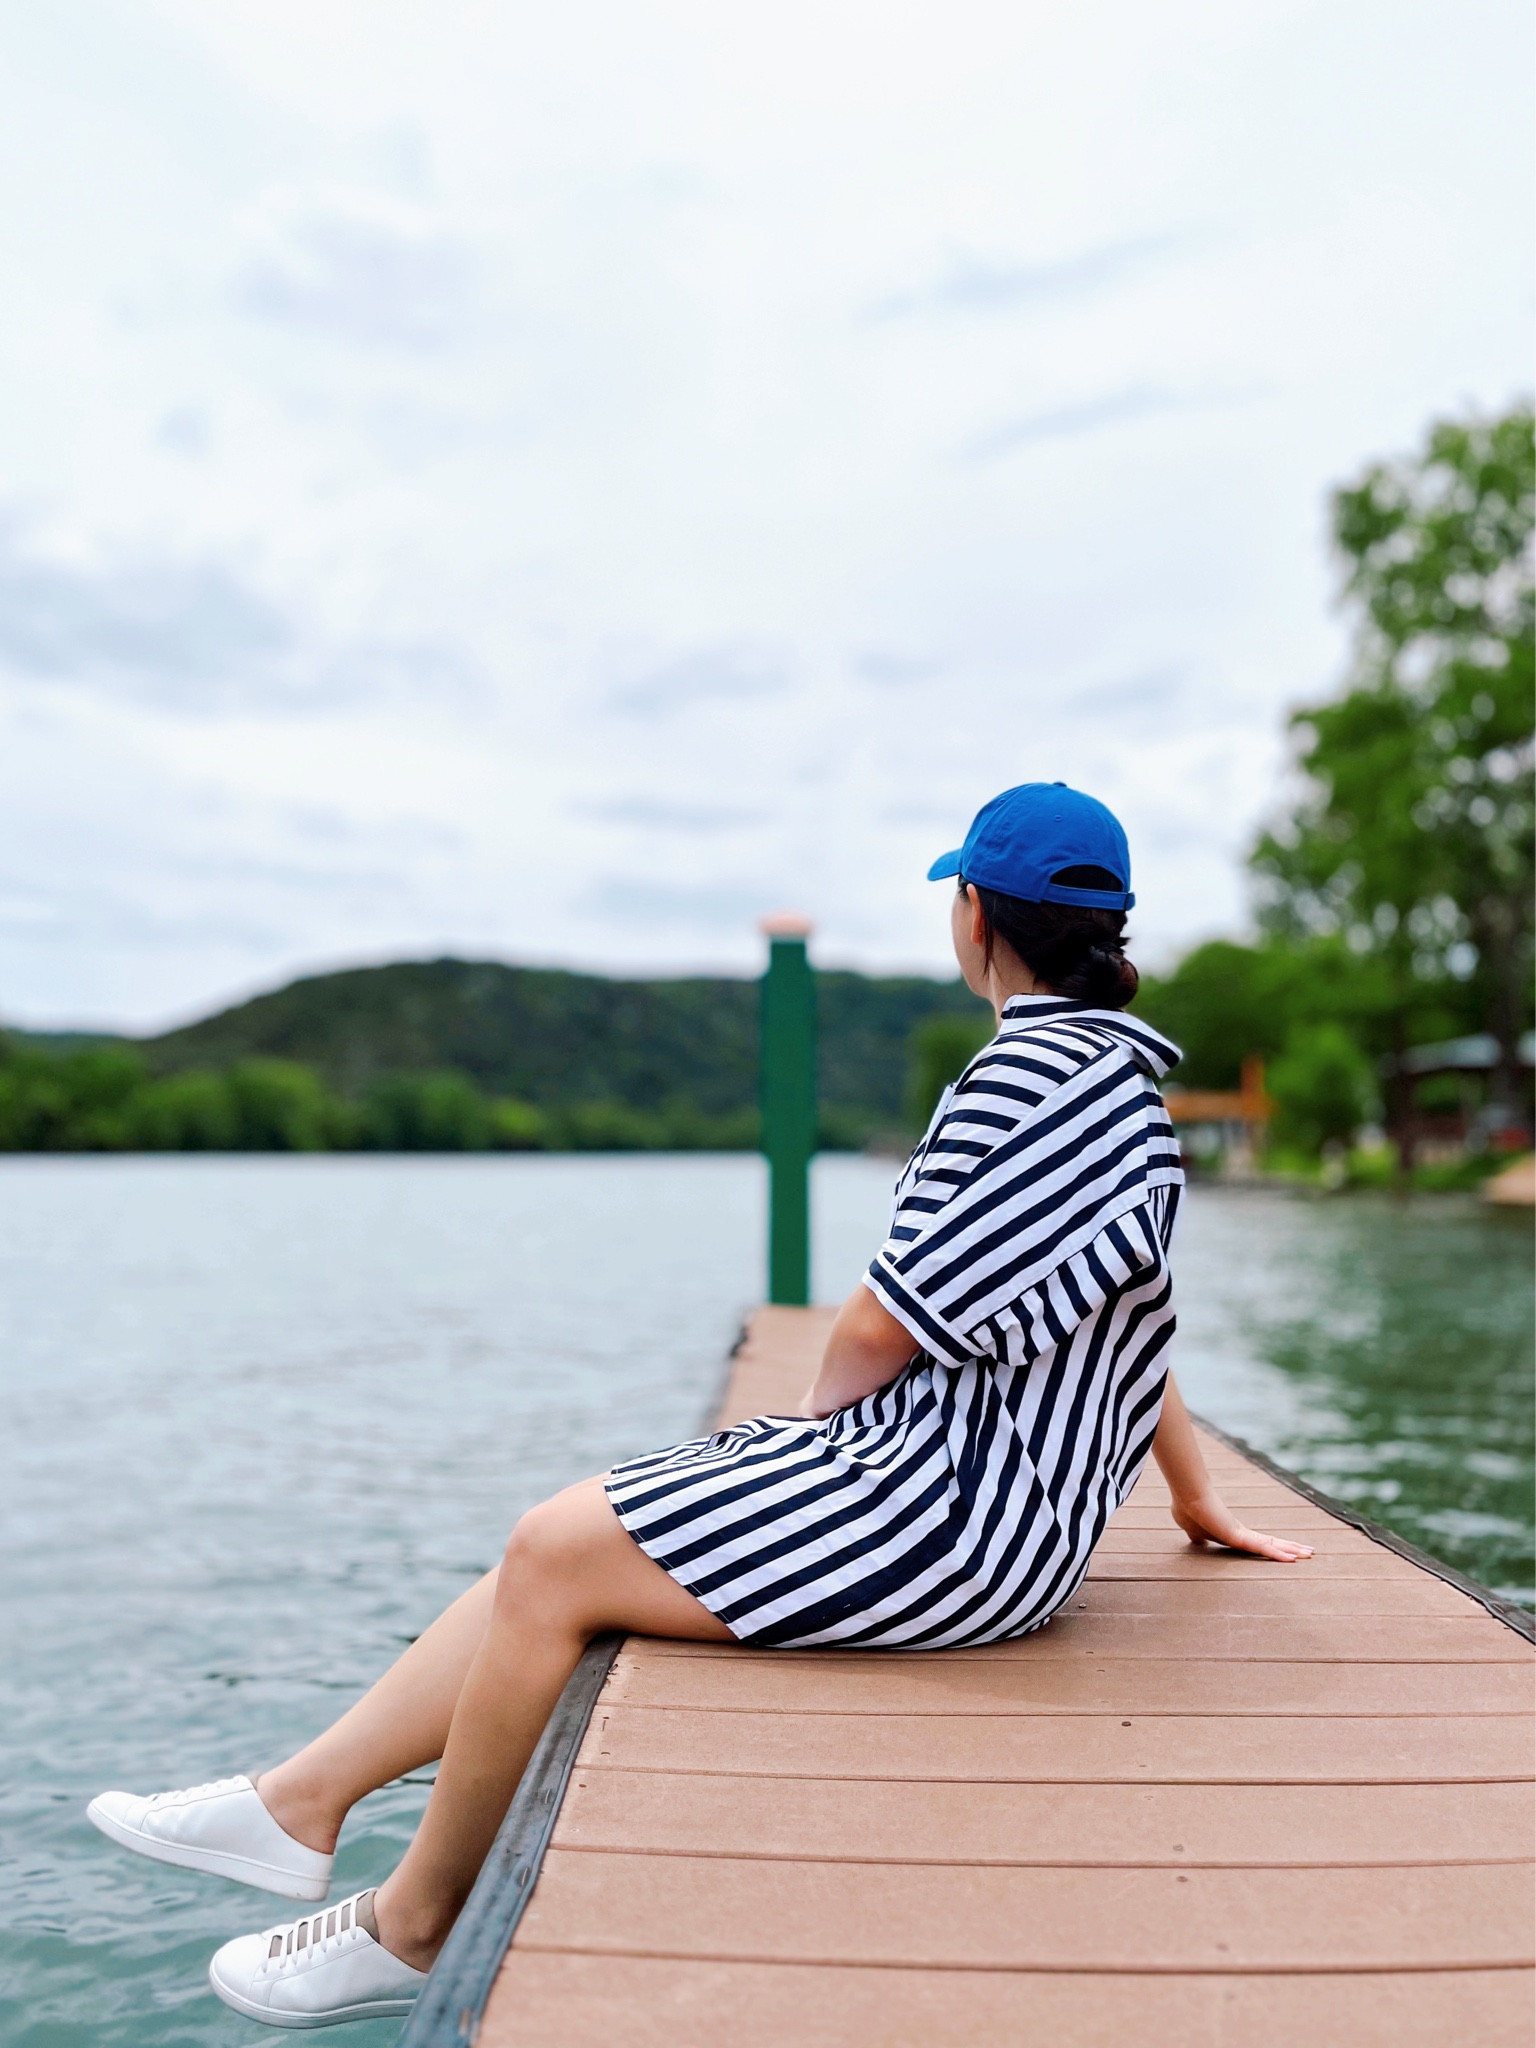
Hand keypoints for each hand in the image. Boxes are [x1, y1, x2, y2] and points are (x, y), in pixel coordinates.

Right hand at [1170, 1488, 1313, 1562]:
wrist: (1189, 1499)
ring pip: (1273, 1545)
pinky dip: (1278, 1555)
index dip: (1274, 1548)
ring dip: (1293, 1550)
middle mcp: (1242, 1534)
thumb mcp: (1193, 1530)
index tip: (1286, 1552)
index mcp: (1233, 1534)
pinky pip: (1262, 1547)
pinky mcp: (1240, 1536)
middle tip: (1309, 1552)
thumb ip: (1198, 1537)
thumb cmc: (1188, 1510)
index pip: (1259, 1543)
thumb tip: (1197, 1540)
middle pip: (1272, 1543)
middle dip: (1291, 1548)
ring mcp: (1242, 1534)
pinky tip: (1293, 1560)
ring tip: (1311, 1554)